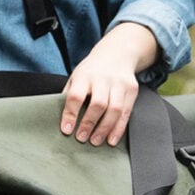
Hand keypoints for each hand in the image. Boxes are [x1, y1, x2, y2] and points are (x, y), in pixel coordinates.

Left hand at [59, 22, 157, 146]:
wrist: (117, 53)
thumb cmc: (91, 71)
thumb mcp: (76, 77)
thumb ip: (70, 95)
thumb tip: (62, 120)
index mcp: (84, 75)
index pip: (76, 95)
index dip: (71, 114)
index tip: (66, 130)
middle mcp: (103, 78)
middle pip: (98, 104)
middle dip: (89, 123)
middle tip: (81, 138)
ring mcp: (119, 83)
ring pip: (115, 109)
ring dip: (104, 129)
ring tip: (95, 141)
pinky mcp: (132, 90)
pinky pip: (126, 113)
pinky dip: (118, 129)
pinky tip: (111, 140)